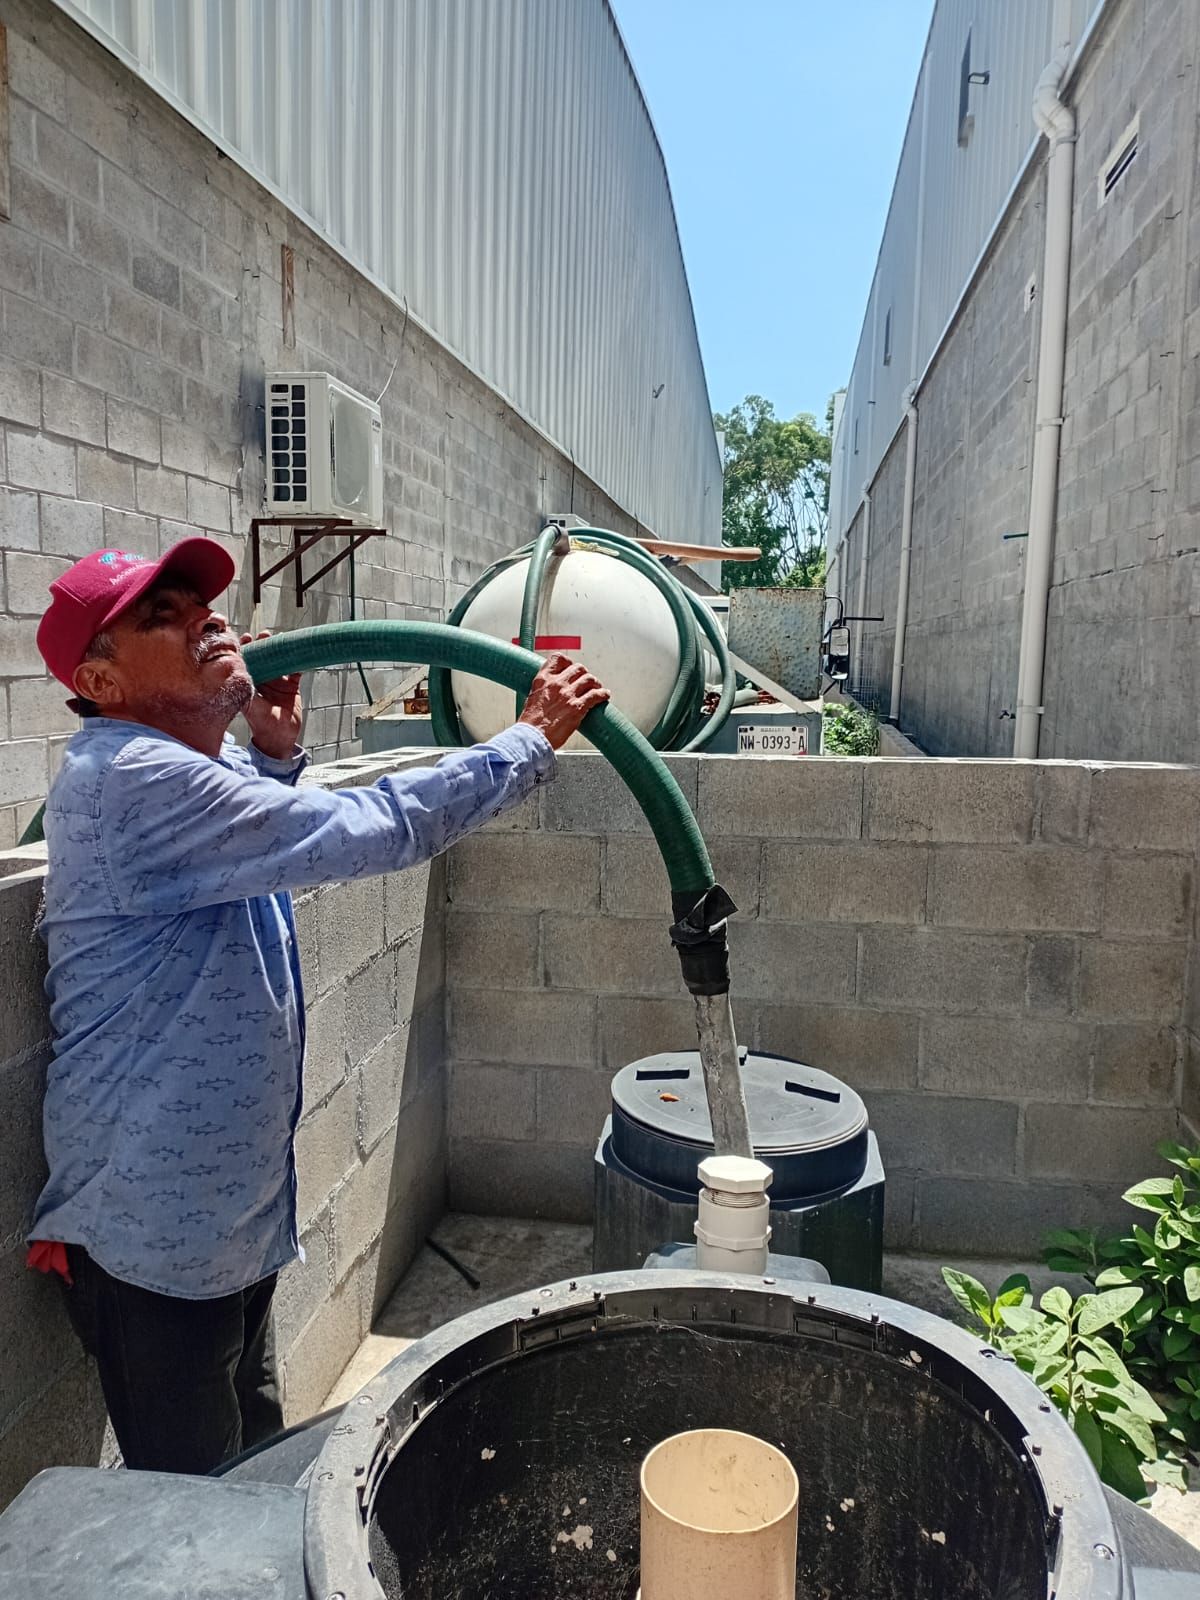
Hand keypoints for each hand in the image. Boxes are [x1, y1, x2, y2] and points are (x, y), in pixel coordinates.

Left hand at [240, 630, 303, 758]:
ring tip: (279, 637)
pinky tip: (298, 651)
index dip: (246, 648)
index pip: (246, 660)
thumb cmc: (261, 724)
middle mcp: (263, 679)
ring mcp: (278, 681)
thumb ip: (246, 691)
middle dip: (263, 644)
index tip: (245, 638)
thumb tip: (239, 674)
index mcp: (250, 682)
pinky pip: (296, 669)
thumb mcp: (250, 706)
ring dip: (279, 648)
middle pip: (263, 656)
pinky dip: (298, 660)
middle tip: (263, 635)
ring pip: (279, 659)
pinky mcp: (292, 685)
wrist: (280, 737)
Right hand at [518, 655, 608, 749]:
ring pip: (589, 679)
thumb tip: (550, 693)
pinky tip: (604, 696)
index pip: (558, 659)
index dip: (568, 662)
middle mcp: (556, 683)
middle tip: (587, 681)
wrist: (531, 738)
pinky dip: (603, 694)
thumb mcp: (532, 699)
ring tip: (598, 688)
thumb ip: (543, 691)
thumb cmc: (530, 724)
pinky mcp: (578, 707)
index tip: (571, 667)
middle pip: (578, 668)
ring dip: (595, 683)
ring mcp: (568, 695)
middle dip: (584, 674)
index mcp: (543, 680)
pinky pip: (596, 695)